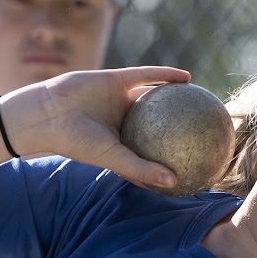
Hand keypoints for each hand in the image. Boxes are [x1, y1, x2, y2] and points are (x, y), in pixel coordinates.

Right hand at [28, 67, 192, 190]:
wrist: (47, 113)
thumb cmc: (77, 141)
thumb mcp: (114, 158)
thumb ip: (142, 168)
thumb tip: (175, 182)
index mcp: (123, 141)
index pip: (155, 149)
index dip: (176, 153)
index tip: (199, 158)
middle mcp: (124, 120)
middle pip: (160, 122)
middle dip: (181, 125)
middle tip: (209, 128)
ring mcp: (121, 99)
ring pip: (155, 96)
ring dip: (176, 96)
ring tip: (201, 98)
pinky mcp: (116, 79)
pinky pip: (146, 75)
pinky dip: (165, 75)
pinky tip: (187, 78)